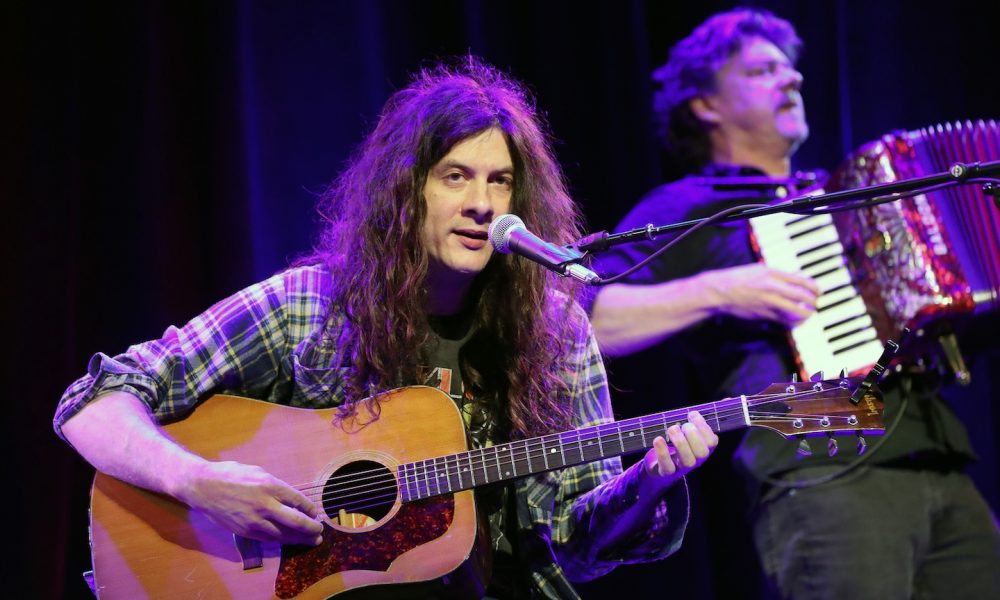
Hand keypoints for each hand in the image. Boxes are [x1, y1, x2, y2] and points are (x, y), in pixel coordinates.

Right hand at [175, 460, 323, 545]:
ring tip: (311, 540)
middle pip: (297, 522)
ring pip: (284, 534)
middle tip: (320, 531)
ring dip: (300, 539)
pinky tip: (290, 540)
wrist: (204, 487)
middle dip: (312, 528)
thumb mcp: (259, 472)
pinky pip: (268, 539)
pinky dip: (282, 540)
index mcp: (271, 485)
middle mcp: (266, 504)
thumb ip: (276, 486)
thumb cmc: (232, 474)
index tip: (316, 513)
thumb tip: (292, 497)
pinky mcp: (245, 531)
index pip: (299, 501)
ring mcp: (255, 520)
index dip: (311, 510)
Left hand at [642, 411, 718, 489]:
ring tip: (671, 428)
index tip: (692, 414)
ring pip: (688, 461)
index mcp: (704, 447)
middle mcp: (696, 460)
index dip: (703, 427)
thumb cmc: (678, 441)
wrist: (659, 464)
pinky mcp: (666, 472)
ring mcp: (682, 468)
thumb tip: (728, 400)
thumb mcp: (690, 429)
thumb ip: (705, 416)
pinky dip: (663, 452)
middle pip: (702, 452)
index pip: (712, 441)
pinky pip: (668, 467)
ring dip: (680, 442)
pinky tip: (658, 439)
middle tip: (683, 425)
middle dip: (693, 435)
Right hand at [701, 263, 818, 325]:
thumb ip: (777, 275)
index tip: (818, 291)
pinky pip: (784, 320)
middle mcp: (773, 287)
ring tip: (809, 314)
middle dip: (813, 301)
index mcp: (772, 273)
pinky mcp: (764, 314)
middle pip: (802, 296)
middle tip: (816, 303)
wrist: (720, 291)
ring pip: (796, 310)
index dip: (814, 287)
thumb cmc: (737, 279)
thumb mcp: (759, 270)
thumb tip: (794, 280)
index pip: (801, 281)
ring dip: (806, 314)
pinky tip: (796, 322)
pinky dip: (793, 322)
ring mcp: (768, 302)